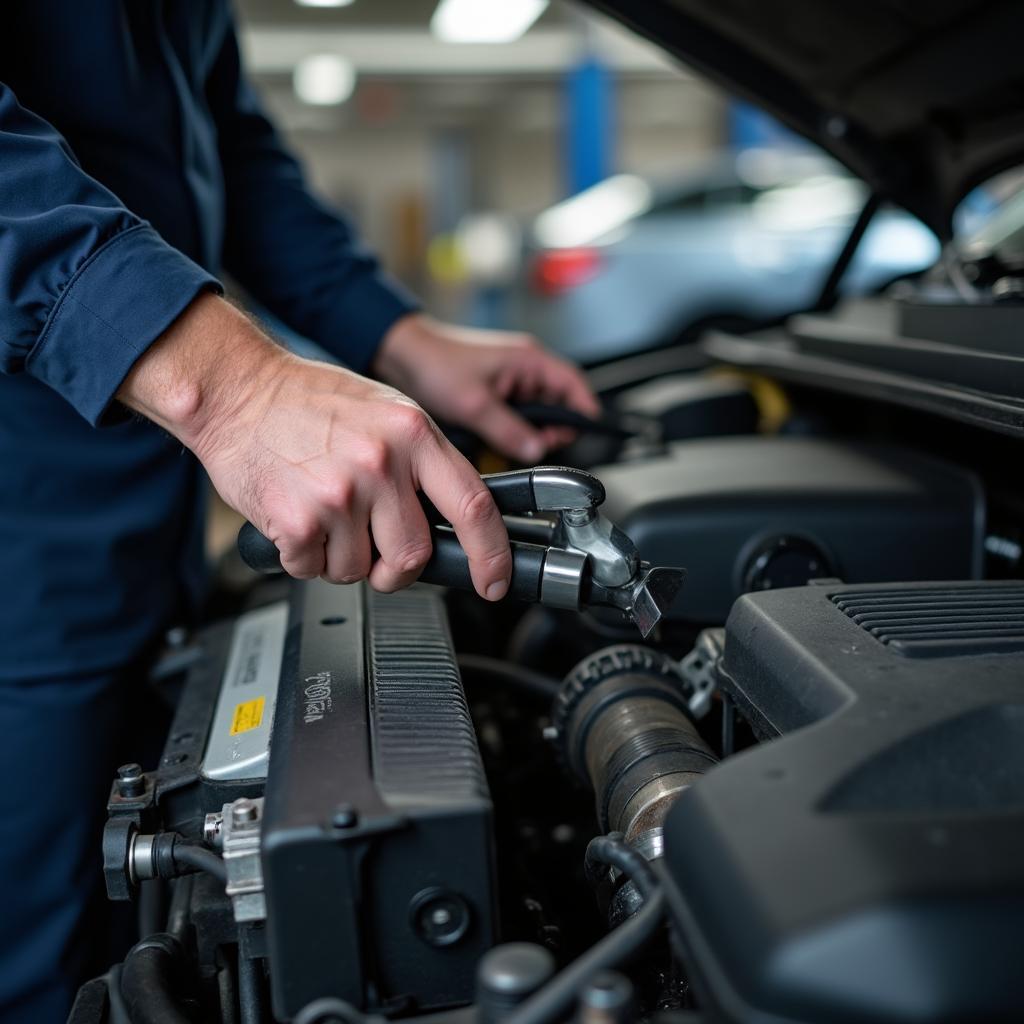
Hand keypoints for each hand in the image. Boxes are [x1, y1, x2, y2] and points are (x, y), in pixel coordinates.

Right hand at [118, 294, 512, 598]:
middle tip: (374, 548)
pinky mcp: (299, 521)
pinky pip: (314, 570)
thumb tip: (454, 519)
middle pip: (414, 554)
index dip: (491, 556)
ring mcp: (341, 493)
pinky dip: (304, 557)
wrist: (236, 389)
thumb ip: (423, 463)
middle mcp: (382, 463)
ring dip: (341, 558)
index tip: (493, 582)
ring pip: (360, 569)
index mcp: (414, 434)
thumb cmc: (309, 402)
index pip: (474, 506)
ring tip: (324, 515)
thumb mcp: (387, 412)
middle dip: (395, 567)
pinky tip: (296, 518)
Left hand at [372, 313, 599, 462]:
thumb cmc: (435, 363)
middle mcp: (525, 369)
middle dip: (549, 430)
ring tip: (507, 442)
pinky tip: (494, 438)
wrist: (400, 355)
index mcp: (529, 361)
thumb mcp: (475, 404)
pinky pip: (514, 417)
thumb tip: (536, 451)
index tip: (583, 436)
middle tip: (532, 447)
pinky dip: (509, 431)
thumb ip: (509, 431)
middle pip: (557, 406)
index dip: (584, 412)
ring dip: (526, 432)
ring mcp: (510, 382)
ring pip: (534, 416)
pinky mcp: (495, 394)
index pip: (575, 386)